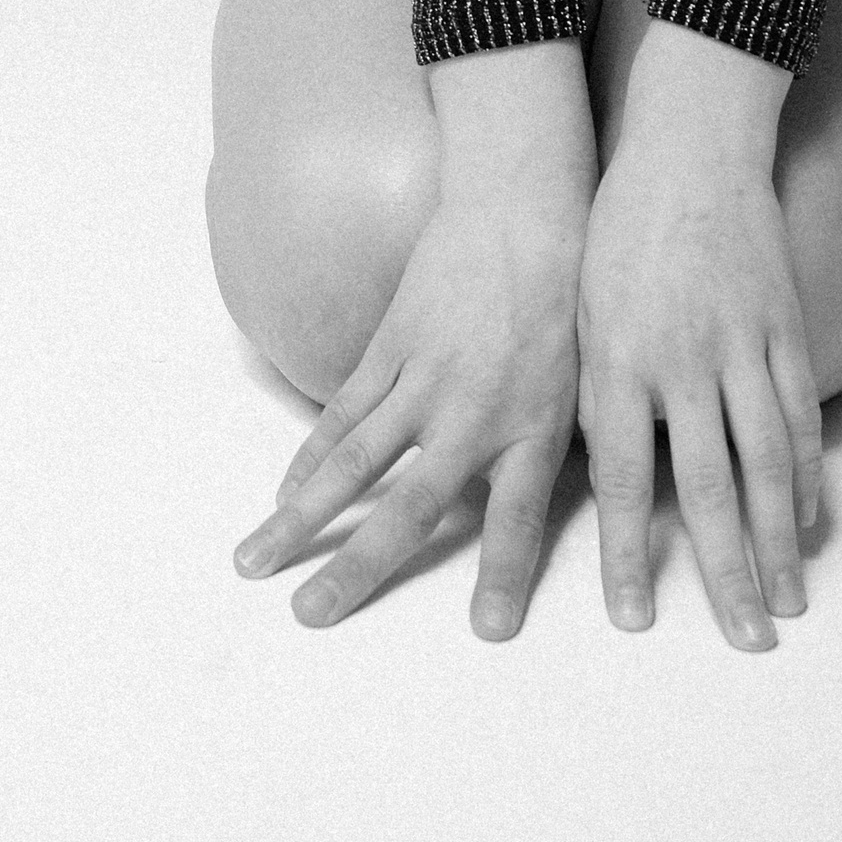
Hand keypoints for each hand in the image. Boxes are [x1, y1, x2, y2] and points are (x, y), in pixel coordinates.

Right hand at [231, 187, 588, 637]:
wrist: (525, 211)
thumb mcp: (585, 383)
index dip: (506, 576)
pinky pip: (344, 411)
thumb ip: (558, 452)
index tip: (489, 630)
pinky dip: (310, 456)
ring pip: (352, 463)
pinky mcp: (392, 346)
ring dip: (299, 517)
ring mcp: (424, 381)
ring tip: (255, 561)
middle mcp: (473, 416)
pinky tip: (283, 495)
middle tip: (309, 616)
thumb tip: (558, 509)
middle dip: (356, 569)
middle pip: (408, 509)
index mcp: (534, 431)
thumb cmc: (566, 300)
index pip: (520, 521)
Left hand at [577, 39, 822, 650]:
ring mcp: (740, 344)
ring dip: (779, 541)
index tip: (634, 619)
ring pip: (766, 461)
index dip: (628, 554)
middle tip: (746, 640)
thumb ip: (594, 395)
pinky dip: (806, 472)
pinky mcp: (782, 324)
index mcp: (617, 360)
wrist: (687, 148)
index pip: (623, 479)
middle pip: (710, 487)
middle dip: (726, 572)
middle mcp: (681, 361)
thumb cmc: (616, 231)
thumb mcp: (582, 312)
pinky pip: (798, 413)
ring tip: (788, 602)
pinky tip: (809, 519)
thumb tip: (600, 480)